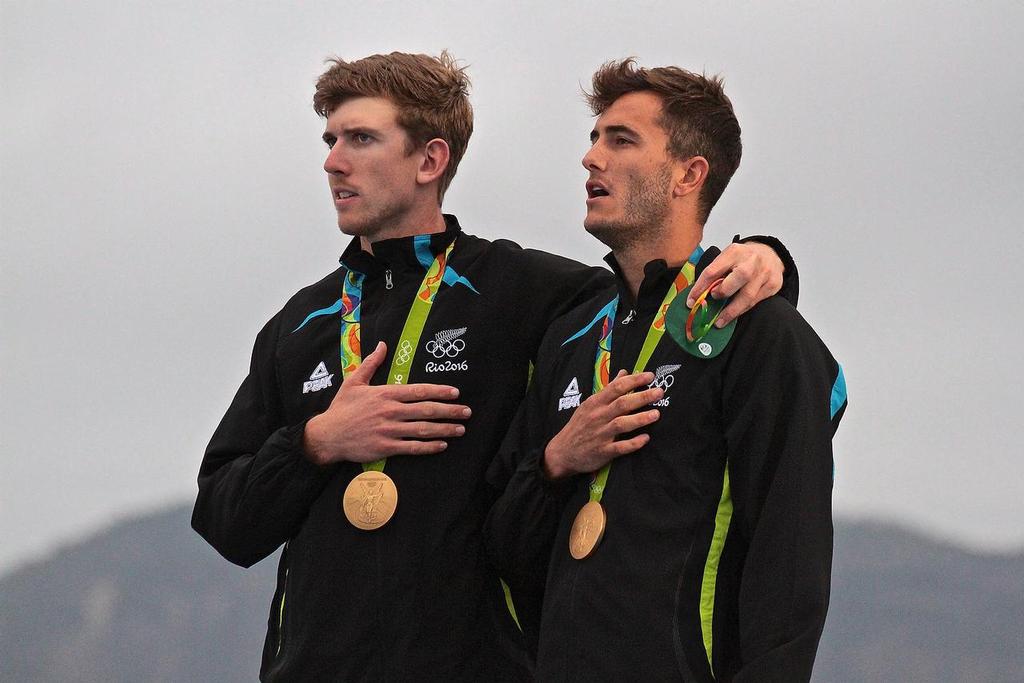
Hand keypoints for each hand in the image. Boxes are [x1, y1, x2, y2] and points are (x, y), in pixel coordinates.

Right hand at [302, 341, 470, 465]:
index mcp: (386, 394)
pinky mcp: (386, 447)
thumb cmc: (342, 408)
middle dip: (449, 410)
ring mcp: (389, 430)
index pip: (419, 391)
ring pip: (423, 429)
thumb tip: (381, 345)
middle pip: (426, 410)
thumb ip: (371, 363)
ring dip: (444, 429)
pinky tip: (442, 446)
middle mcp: (390, 411)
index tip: (455, 393)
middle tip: (467, 412)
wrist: (327, 435)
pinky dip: (429, 447)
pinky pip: (412, 448)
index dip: (439, 391)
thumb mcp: (354, 381)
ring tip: (460, 429)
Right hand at [542, 370, 662, 478]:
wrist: (562, 452)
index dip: (634, 380)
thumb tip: (624, 373)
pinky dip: (633, 443)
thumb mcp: (590, 404)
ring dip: (640, 419)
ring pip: (622, 424)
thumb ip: (609, 389)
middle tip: (659, 392)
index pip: (616, 387)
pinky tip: (645, 438)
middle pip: (622, 404)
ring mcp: (600, 434)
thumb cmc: (579, 426)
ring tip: (656, 414)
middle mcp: (598, 417)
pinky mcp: (603, 451)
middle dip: (642, 397)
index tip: (650, 376)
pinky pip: (620, 447)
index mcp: (595, 403)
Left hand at [687, 241, 783, 327]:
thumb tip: (697, 296)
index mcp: (734, 252)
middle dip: (724, 291)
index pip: (714, 270)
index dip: (700, 288)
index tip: (691, 302)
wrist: (770, 254)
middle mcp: (752, 261)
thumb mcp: (727, 258)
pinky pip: (756, 302)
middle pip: (739, 276)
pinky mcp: (773, 285)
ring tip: (720, 321)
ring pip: (748, 295)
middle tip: (713, 299)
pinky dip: (742, 310)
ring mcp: (765, 273)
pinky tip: (734, 316)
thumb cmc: (743, 259)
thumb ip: (715, 273)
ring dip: (731, 311)